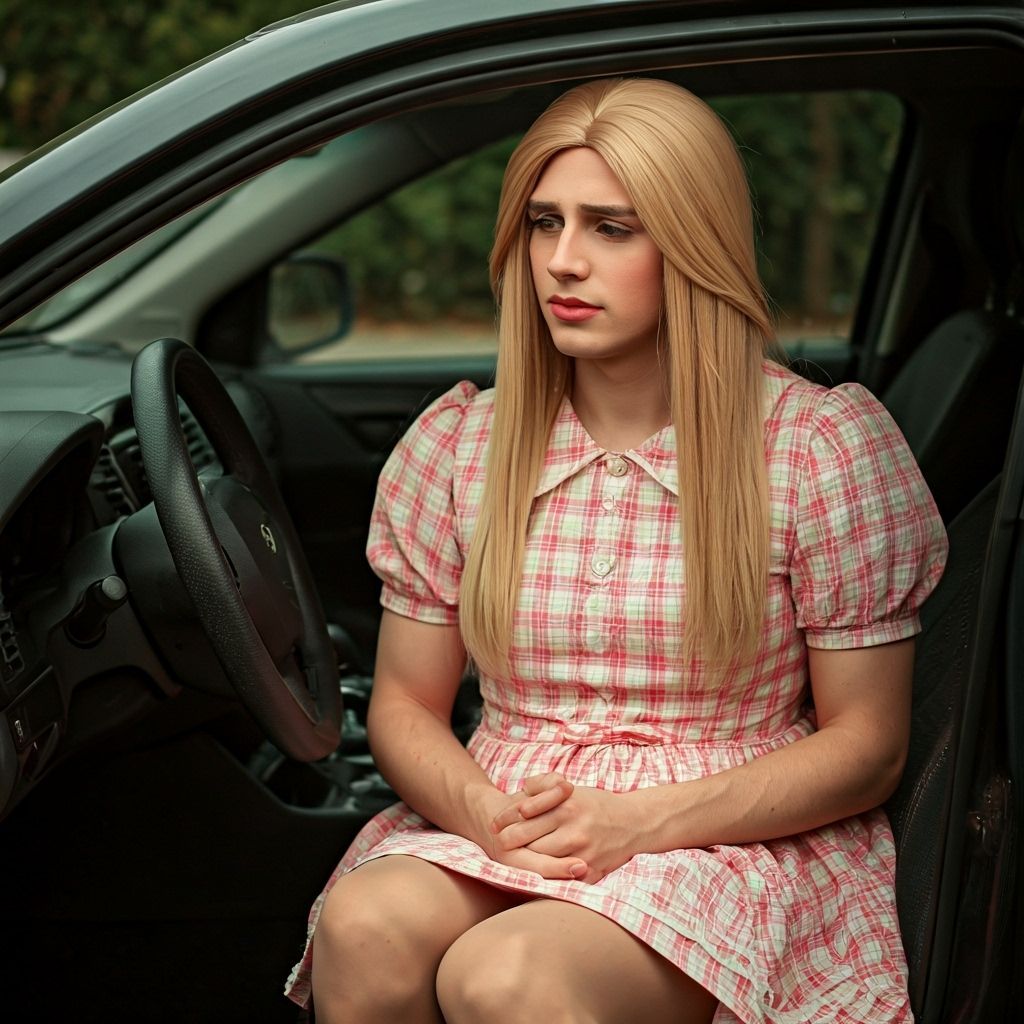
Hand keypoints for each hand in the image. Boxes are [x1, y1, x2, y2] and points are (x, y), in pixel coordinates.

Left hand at [490, 774, 641, 882]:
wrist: (635, 823)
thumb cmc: (597, 804)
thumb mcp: (571, 788)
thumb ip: (544, 785)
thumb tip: (520, 787)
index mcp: (567, 805)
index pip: (526, 814)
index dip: (506, 820)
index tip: (493, 824)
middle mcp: (574, 828)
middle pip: (530, 840)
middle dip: (509, 842)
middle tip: (496, 843)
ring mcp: (582, 852)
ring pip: (541, 861)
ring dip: (525, 860)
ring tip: (510, 857)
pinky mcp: (590, 871)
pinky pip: (561, 878)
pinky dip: (546, 876)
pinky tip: (533, 873)